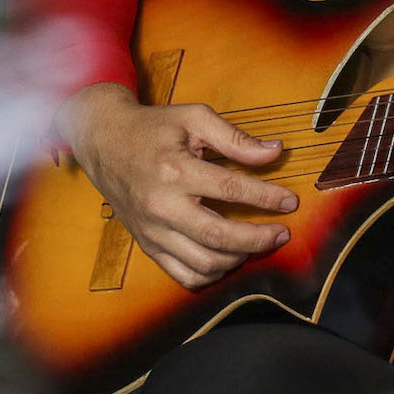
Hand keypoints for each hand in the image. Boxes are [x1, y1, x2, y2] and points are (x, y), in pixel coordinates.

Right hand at [56, 82, 298, 289]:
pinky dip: (211, 274)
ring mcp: (152, 231)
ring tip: (258, 243)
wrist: (103, 142)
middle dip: (258, 238)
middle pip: (218, 236)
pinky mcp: (147, 245)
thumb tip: (275, 151)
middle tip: (282, 232)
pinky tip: (229, 258)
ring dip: (239, 258)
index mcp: (175, 172)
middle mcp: (161, 207)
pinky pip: (182, 275)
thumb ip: (235, 138)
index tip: (290, 201)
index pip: (231, 190)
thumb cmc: (153, 128)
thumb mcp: (194, 118)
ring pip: (203, 262)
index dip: (266, 198)